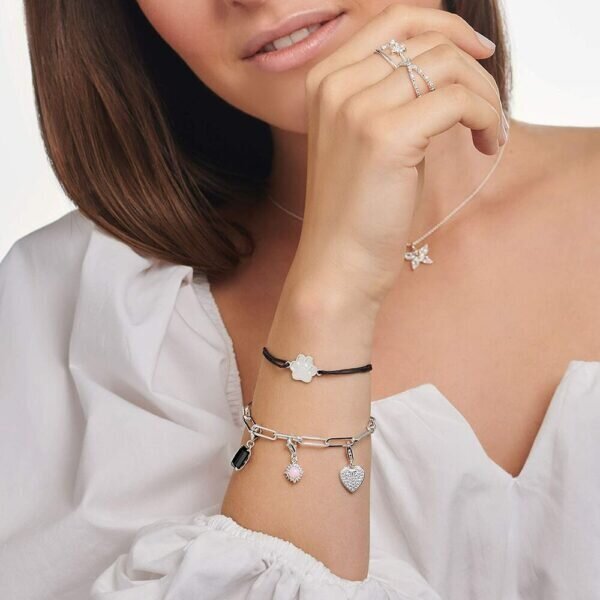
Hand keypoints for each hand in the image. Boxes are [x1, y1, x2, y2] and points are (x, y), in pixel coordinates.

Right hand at [287, 4, 505, 313]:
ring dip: (485, 95)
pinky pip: (459, 100)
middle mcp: (335, 84)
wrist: (336, 264)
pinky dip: (486, 118)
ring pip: (448, 65)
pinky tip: (486, 146)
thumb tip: (447, 58)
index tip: (479, 54)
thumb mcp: (366, 138)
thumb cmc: (357, 210)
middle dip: (475, 69)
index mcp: (325, 79)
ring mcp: (356, 108)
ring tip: (488, 131)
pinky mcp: (385, 137)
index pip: (395, 18)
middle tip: (488, 109)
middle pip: (428, 40)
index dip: (446, 26)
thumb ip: (390, 93)